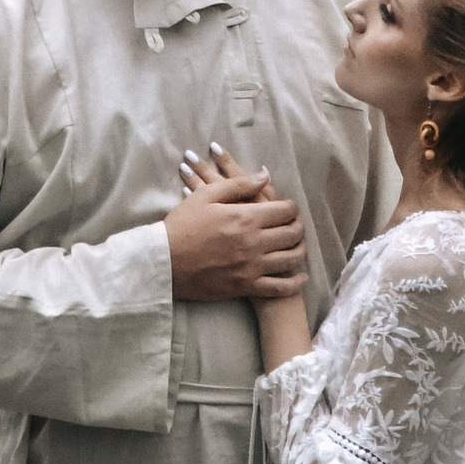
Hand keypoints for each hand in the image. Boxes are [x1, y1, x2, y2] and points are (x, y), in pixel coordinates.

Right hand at [167, 147, 306, 303]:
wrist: (164, 263)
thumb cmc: (182, 226)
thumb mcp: (206, 196)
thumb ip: (239, 184)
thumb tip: (265, 176)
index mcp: (245, 217)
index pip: (285, 210)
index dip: (291, 207)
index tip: (288, 207)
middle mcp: (253, 243)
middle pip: (292, 234)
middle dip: (298, 226)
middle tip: (295, 224)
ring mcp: (251, 267)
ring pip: (291, 259)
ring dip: (300, 250)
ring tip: (298, 245)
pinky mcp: (245, 287)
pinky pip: (279, 288)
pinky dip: (294, 282)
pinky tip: (299, 277)